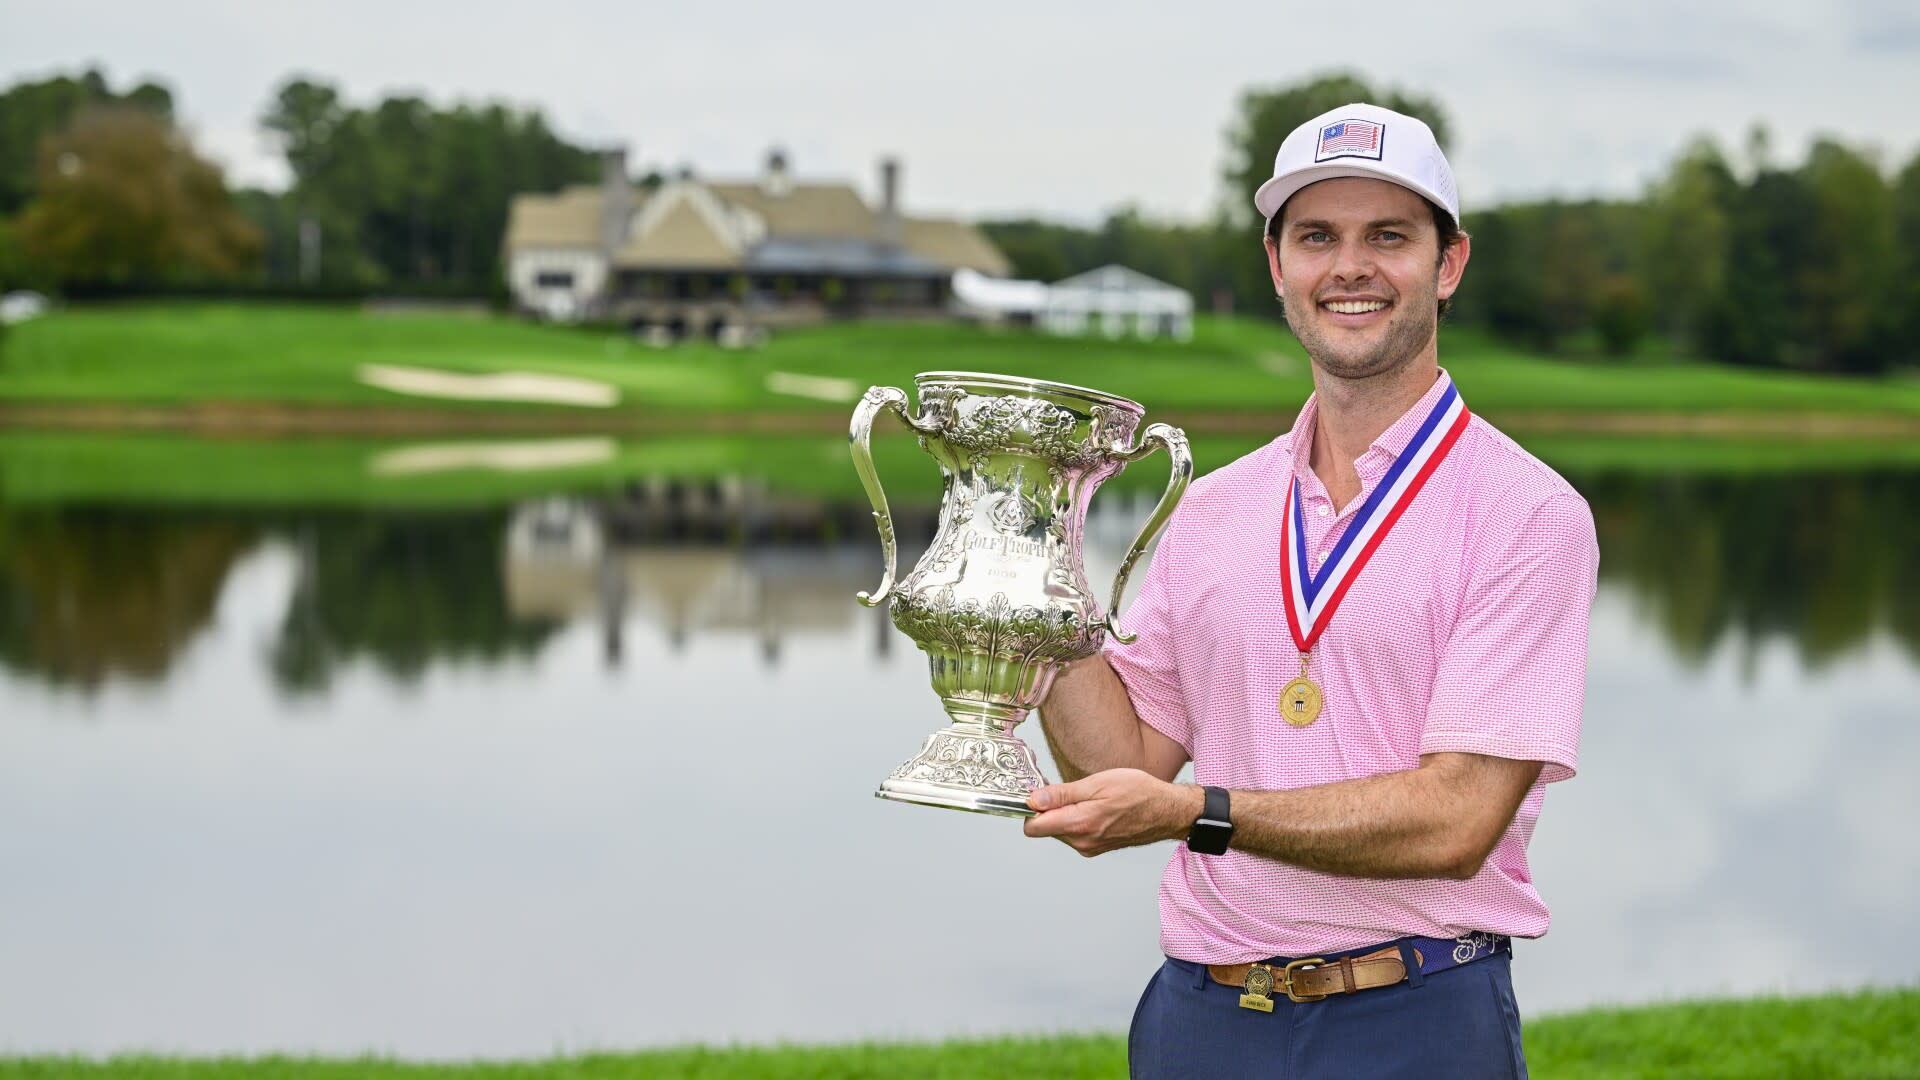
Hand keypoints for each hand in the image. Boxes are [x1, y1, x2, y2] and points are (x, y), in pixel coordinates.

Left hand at [1021, 769, 1202, 856]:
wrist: (1166, 811)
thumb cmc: (1138, 793)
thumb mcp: (1097, 783)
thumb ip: (1062, 794)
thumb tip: (1034, 800)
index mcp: (1079, 825)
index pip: (1033, 827)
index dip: (1031, 808)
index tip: (1039, 792)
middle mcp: (1081, 842)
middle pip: (1045, 828)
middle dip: (1049, 809)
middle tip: (1069, 790)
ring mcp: (1090, 848)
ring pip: (1060, 831)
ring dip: (1065, 814)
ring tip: (1087, 797)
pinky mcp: (1096, 848)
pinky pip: (1075, 835)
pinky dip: (1077, 820)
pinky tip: (1095, 807)